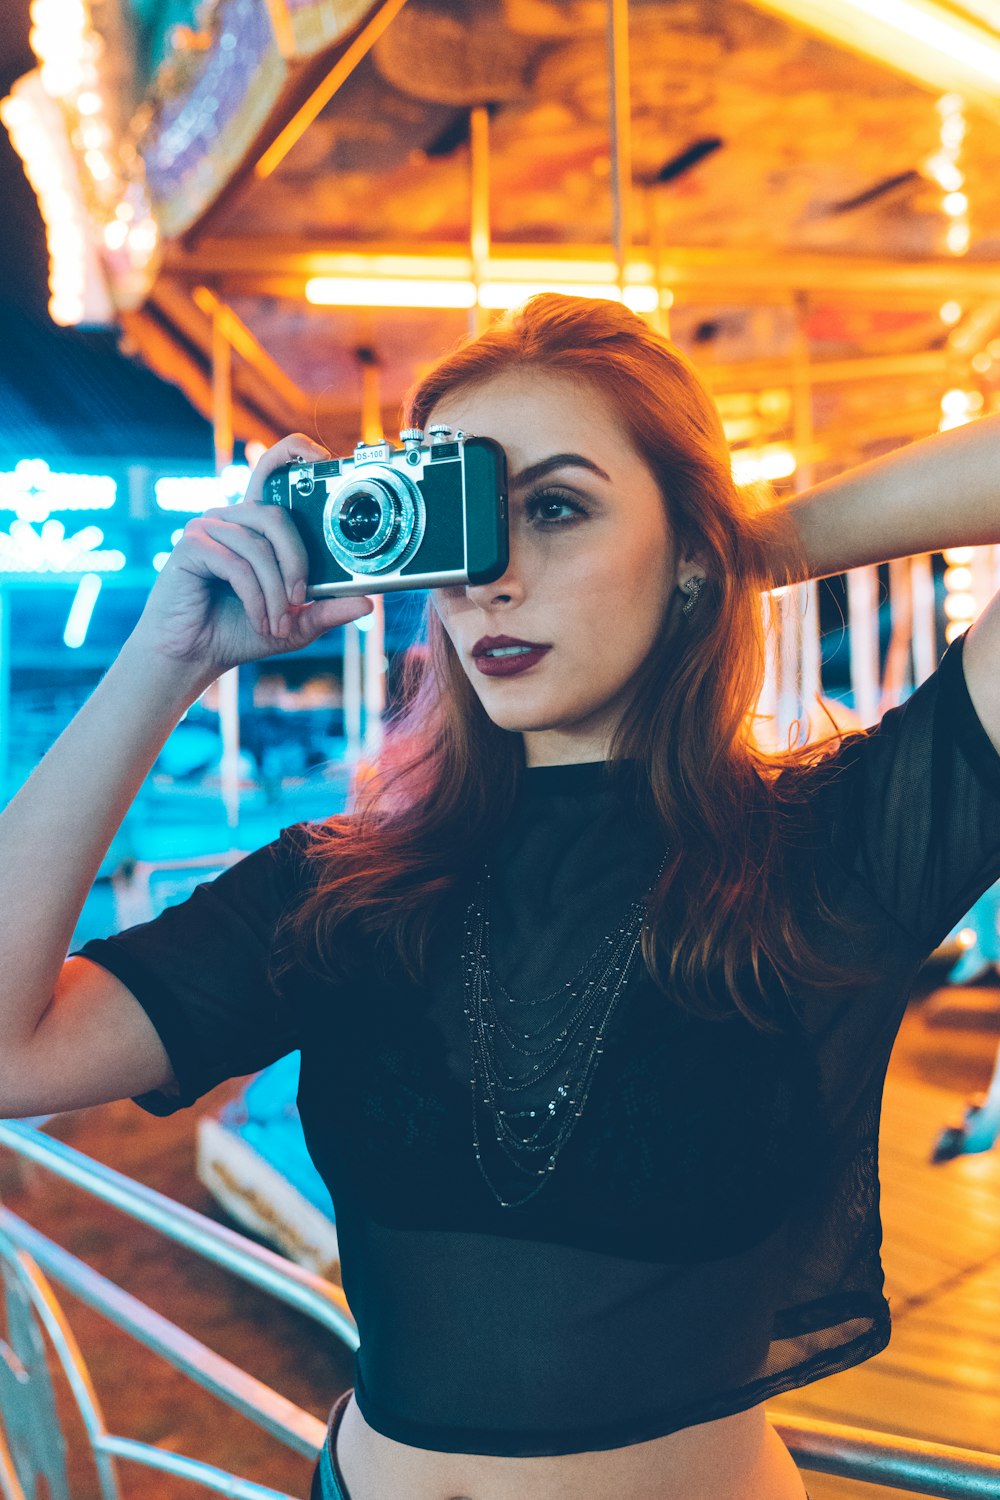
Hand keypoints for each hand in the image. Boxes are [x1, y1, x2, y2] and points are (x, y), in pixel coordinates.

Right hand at [127, 434, 373, 681]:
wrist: (193, 655)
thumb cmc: (238, 632)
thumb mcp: (295, 625)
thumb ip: (326, 611)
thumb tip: (368, 604)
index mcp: (255, 526)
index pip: (273, 474)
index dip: (294, 453)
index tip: (323, 457)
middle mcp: (231, 518)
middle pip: (277, 516)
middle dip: (297, 563)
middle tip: (301, 600)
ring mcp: (207, 527)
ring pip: (259, 547)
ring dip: (275, 592)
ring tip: (277, 624)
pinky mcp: (190, 545)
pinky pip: (237, 564)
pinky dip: (255, 598)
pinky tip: (258, 620)